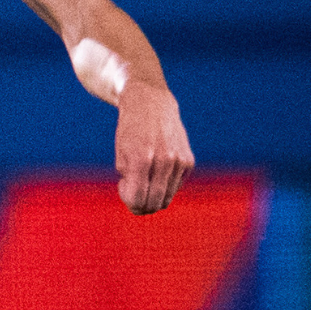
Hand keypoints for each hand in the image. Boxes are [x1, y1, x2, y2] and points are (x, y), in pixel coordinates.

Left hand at [113, 80, 193, 213]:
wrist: (151, 104)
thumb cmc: (131, 130)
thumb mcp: (121, 153)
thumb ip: (128, 179)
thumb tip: (139, 203)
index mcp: (141, 160)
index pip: (138, 200)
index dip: (130, 203)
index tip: (125, 190)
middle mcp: (163, 162)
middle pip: (155, 204)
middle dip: (142, 205)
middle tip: (134, 193)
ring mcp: (179, 162)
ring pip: (167, 198)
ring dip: (154, 196)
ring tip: (144, 179)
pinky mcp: (188, 161)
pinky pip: (176, 186)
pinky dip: (165, 184)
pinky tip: (157, 169)